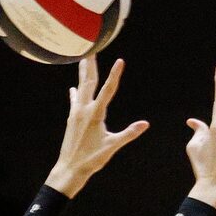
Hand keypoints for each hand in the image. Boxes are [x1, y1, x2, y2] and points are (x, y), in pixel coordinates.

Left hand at [46, 56, 148, 198]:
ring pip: (81, 87)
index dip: (115, 75)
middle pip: (89, 81)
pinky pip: (74, 101)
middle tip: (91, 47)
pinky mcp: (72, 119)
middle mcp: (84, 109)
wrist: (69, 169)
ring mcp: (76, 113)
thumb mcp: (112, 147)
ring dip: (82, 72)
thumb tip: (145, 124)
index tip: (120, 60)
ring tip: (82, 58)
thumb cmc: (92, 159)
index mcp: (95, 114)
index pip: (108, 90)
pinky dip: (76, 92)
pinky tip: (74, 88)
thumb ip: (128, 133)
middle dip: (91, 63)